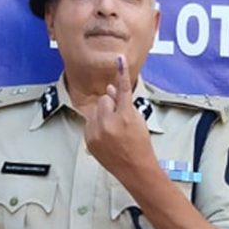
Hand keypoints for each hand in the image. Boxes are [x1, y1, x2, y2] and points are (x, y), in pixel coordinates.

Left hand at [84, 55, 156, 179]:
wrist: (135, 169)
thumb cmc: (140, 146)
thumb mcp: (138, 120)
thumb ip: (123, 103)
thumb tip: (109, 89)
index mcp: (125, 117)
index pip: (123, 90)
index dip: (121, 73)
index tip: (119, 59)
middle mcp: (109, 124)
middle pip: (104, 99)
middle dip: (111, 105)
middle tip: (120, 119)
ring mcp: (97, 133)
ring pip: (96, 110)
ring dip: (103, 115)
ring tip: (114, 131)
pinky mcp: (88, 140)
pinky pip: (89, 123)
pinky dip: (97, 126)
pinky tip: (107, 137)